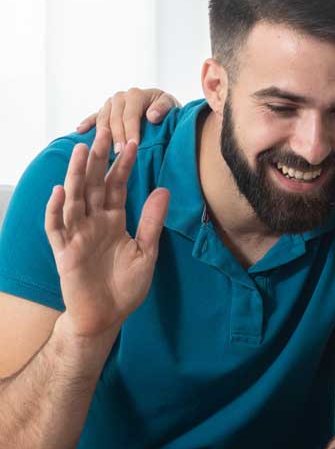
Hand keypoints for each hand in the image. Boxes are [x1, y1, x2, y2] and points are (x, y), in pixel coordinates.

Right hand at [44, 127, 169, 337]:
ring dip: (76, 175)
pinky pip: (57, 228)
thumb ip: (151, 222)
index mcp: (113, 220)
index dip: (123, 165)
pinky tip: (61, 192)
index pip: (117, 186)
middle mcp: (93, 222)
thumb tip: (163, 190)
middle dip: (98, 159)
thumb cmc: (125, 286)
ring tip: (81, 151)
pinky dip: (57, 210)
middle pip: (94, 185)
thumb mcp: (146, 252)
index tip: (133, 142)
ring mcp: (77, 235)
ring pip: (74, 199)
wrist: (106, 317)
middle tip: (104, 131)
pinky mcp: (65, 252)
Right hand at [76, 88, 180, 151]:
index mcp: (135, 95)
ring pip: (103, 120)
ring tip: (103, 150)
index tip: (133, 146)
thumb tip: (151, 116)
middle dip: (117, 137)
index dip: (131, 131)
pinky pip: (94, 117)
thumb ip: (163, 108)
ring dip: (102, 135)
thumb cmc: (169, 109)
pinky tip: (79, 131)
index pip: (130, 116)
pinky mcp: (105, 110)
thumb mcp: (171, 105)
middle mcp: (120, 97)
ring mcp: (110, 104)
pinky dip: (87, 123)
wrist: (164, 107)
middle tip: (119, 154)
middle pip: (115, 119)